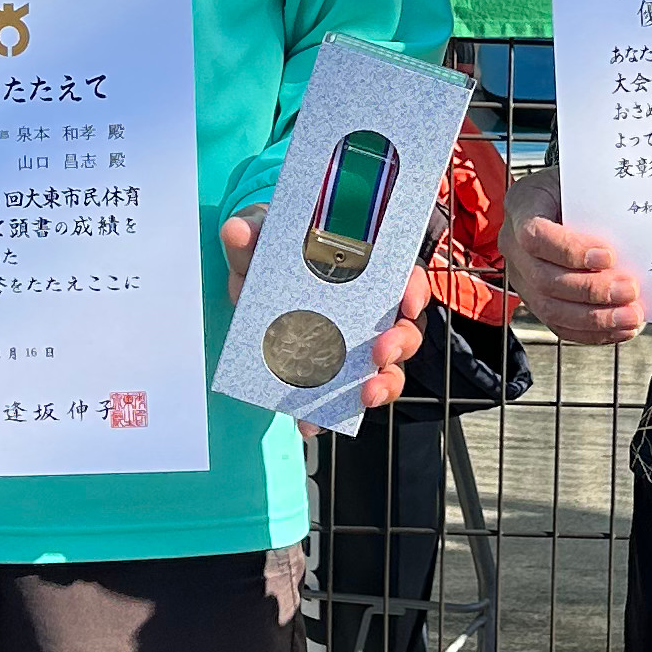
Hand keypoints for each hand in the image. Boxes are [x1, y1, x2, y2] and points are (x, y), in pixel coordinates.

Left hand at [222, 205, 431, 424]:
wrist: (256, 282)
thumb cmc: (277, 254)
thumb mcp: (266, 240)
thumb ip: (253, 236)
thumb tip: (237, 229)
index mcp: (368, 273)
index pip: (407, 278)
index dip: (414, 289)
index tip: (406, 302)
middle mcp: (372, 312)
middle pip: (406, 329)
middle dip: (401, 343)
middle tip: (381, 351)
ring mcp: (355, 346)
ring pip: (386, 369)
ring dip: (382, 384)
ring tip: (365, 395)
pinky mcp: (330, 373)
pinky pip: (339, 398)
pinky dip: (328, 415)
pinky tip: (312, 423)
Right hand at [501, 159, 646, 345]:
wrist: (567, 197)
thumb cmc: (581, 186)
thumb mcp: (585, 178)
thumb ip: (602, 196)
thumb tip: (641, 218)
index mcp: (522, 205)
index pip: (535, 236)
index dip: (570, 251)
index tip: (609, 255)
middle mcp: (513, 245)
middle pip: (544, 279)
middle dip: (591, 290)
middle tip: (631, 290)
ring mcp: (522, 277)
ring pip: (550, 309)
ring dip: (596, 318)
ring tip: (632, 316)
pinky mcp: (536, 301)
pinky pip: (560, 325)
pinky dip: (593, 332)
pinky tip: (621, 328)